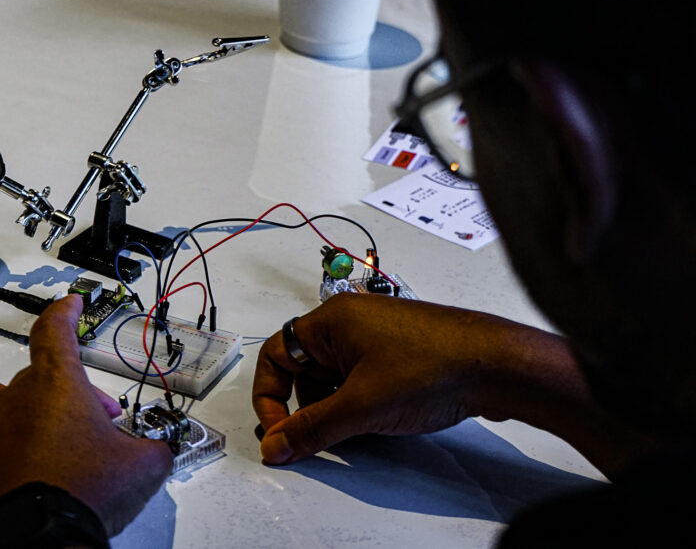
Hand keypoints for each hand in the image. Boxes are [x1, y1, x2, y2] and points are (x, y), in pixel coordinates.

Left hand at [0, 294, 173, 534]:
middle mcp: (12, 399)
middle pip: (34, 376)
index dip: (63, 313)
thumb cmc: (79, 497)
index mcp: (55, 385)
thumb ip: (152, 449)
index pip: (55, 330)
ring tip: (32, 434)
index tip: (69, 304)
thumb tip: (158, 453)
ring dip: (10, 410)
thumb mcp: (140, 468)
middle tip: (89, 427)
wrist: (36, 542)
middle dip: (64, 396)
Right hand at [252, 293, 569, 464]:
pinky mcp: (398, 352)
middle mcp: (350, 322)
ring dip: (336, 406)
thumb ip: (312, 429)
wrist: (497, 365)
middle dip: (306, 405)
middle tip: (319, 435)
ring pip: (333, 378)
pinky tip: (381, 418)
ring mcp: (375, 336)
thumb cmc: (434, 366)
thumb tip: (276, 445)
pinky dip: (360, 402)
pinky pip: (360, 379)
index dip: (269, 395)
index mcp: (331, 321)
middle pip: (302, 368)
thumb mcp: (361, 406)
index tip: (279, 430)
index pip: (275, 354)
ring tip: (360, 426)